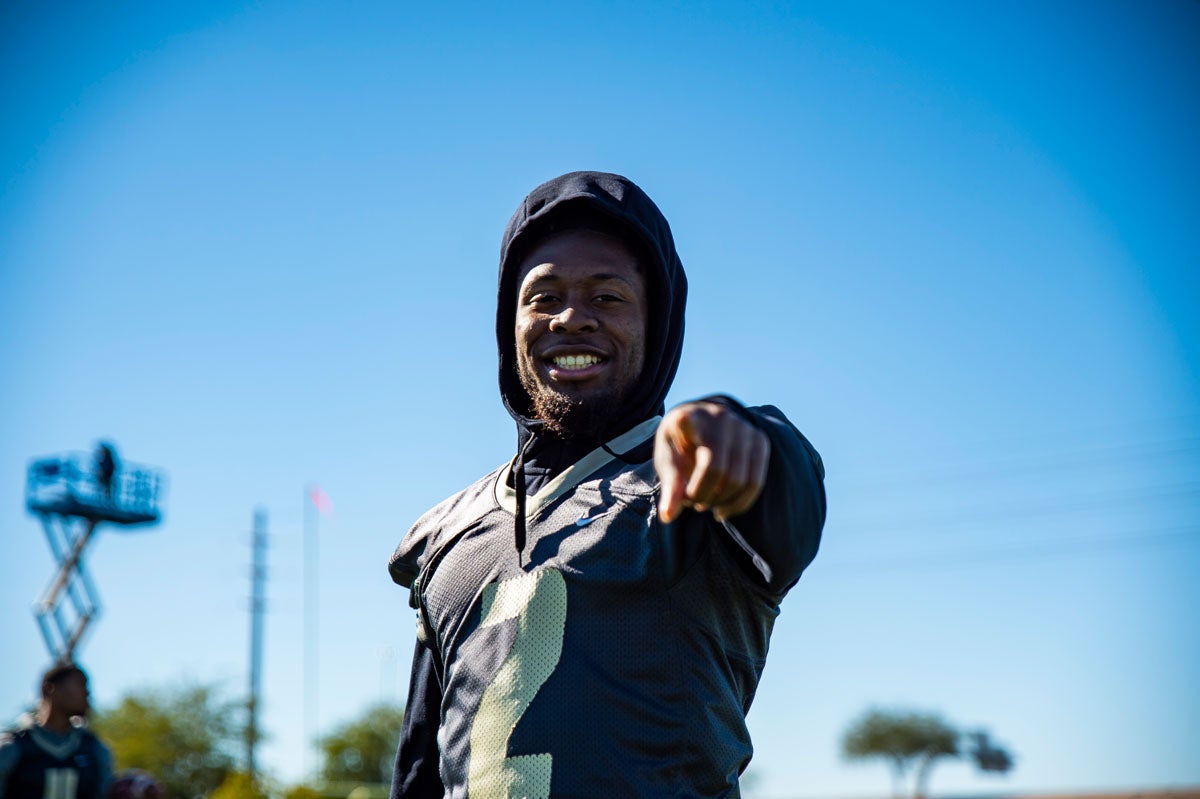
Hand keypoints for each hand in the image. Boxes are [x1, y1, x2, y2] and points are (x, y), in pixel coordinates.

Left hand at [655, 401, 770, 523]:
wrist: (697, 422)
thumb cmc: (678, 444)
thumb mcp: (667, 461)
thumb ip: (670, 486)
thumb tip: (668, 516)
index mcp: (695, 418)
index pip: (709, 464)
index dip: (697, 489)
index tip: (683, 496)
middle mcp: (723, 417)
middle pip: (727, 474)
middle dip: (708, 498)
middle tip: (692, 502)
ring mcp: (745, 427)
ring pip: (744, 481)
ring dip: (724, 502)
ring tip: (706, 503)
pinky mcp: (759, 440)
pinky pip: (756, 481)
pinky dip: (740, 502)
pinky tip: (723, 508)